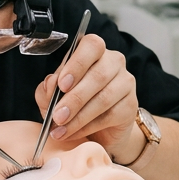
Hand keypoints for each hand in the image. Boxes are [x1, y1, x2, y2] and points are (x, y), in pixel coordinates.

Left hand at [34, 34, 139, 159]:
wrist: (98, 131)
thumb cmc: (74, 105)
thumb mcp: (53, 97)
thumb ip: (48, 89)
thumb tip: (50, 84)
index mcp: (94, 52)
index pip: (91, 46)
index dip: (76, 64)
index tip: (62, 84)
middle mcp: (113, 62)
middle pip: (97, 75)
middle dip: (73, 98)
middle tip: (57, 116)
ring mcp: (125, 83)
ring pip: (104, 97)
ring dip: (78, 116)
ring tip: (61, 128)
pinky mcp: (130, 106)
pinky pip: (109, 116)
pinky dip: (87, 126)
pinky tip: (73, 133)